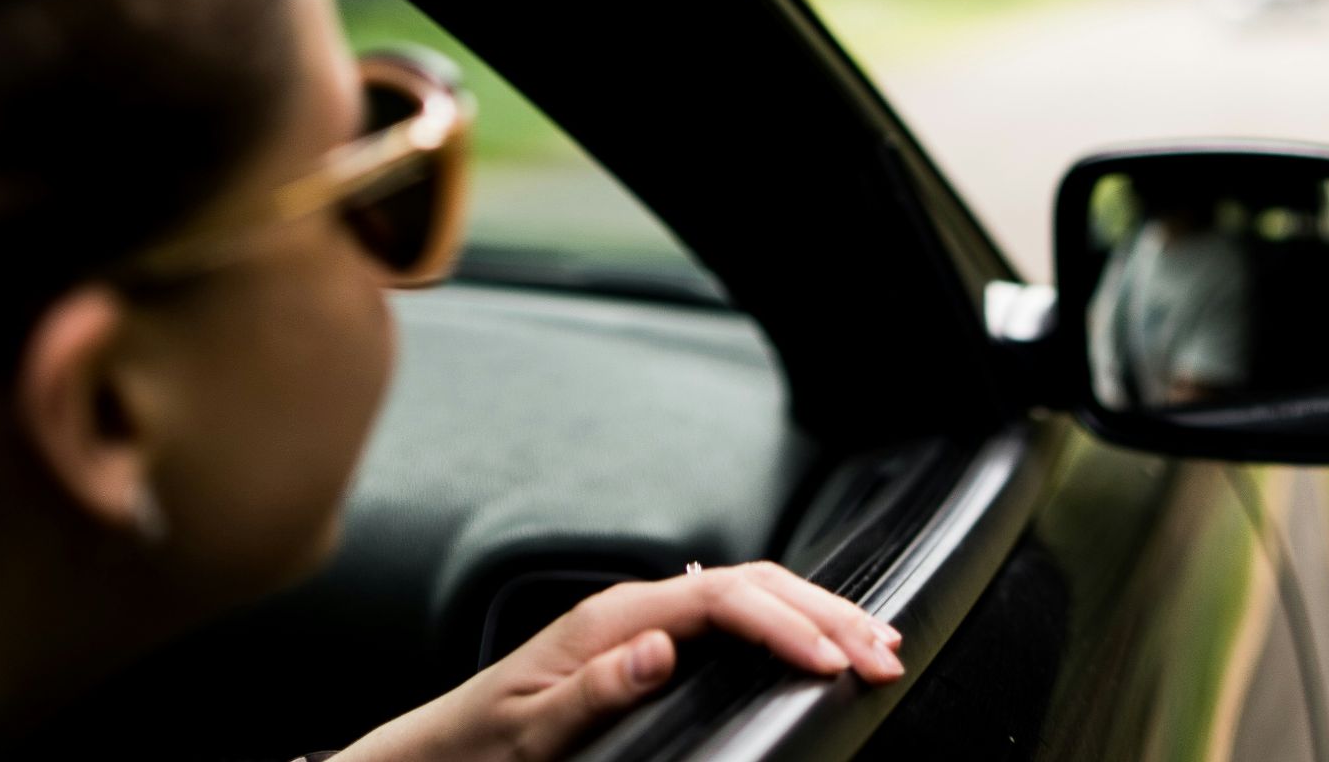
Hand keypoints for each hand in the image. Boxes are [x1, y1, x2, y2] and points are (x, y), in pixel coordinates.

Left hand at [331, 561, 904, 761]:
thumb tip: (660, 648)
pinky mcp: (655, 641)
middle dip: (826, 612)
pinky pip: (738, 616)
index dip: (785, 624)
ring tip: (876, 640)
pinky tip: (820, 640)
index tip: (831, 660)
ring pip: (754, 593)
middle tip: (885, 650)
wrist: (443, 749)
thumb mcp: (532, 730)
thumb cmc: (484, 744)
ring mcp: (649, 620)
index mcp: (614, 616)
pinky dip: (791, 624)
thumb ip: (595, 688)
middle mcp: (637, 607)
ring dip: (819, 612)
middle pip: (754, 584)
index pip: (723, 597)